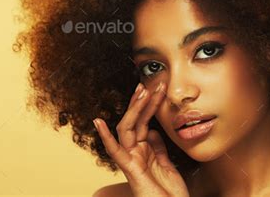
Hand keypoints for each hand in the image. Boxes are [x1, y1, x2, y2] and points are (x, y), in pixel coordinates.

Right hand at [93, 81, 188, 196]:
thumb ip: (158, 148)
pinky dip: (106, 137)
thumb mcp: (167, 164)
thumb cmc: (170, 192)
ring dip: (134, 109)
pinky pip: (116, 151)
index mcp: (144, 150)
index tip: (157, 88)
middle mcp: (135, 153)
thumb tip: (152, 131)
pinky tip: (98, 122)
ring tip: (140, 91)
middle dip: (141, 101)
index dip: (150, 104)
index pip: (144, 121)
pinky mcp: (131, 170)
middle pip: (135, 121)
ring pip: (127, 129)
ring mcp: (132, 160)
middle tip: (147, 83)